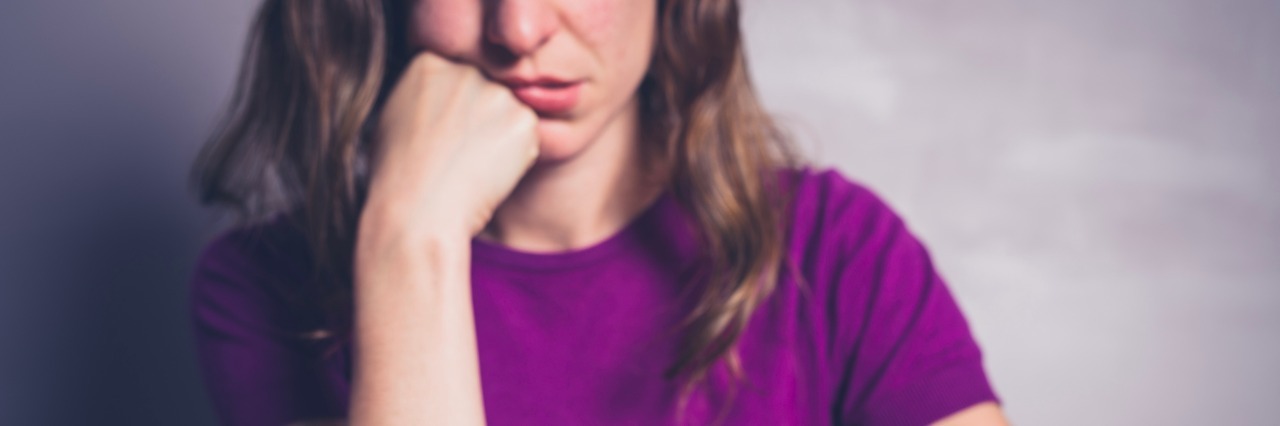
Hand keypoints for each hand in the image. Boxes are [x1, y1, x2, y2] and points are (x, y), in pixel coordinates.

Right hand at [364, 51, 538, 240]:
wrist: (419, 211)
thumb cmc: (398, 177)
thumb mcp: (394, 118)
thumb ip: (423, 96)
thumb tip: (444, 100)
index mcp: (428, 62)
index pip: (456, 80)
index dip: (452, 114)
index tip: (440, 138)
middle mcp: (466, 69)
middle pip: (485, 93)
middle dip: (479, 121)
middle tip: (458, 157)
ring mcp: (497, 92)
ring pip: (509, 114)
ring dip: (499, 139)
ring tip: (470, 167)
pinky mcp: (524, 120)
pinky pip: (527, 137)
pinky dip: (516, 158)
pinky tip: (489, 174)